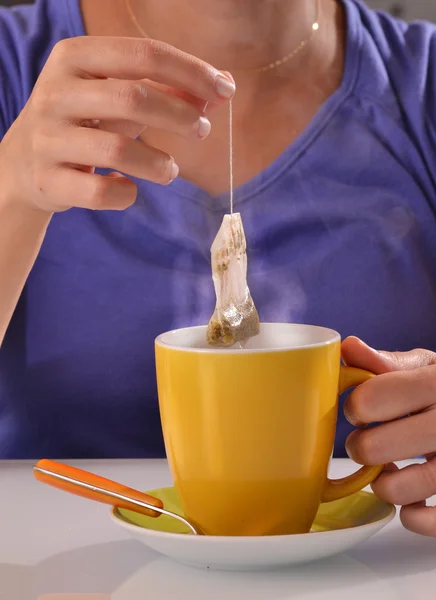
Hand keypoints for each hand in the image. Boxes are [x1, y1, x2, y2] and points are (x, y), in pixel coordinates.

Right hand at [0, 36, 234, 213]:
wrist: (23, 165)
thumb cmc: (85, 122)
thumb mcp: (118, 97)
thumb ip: (168, 90)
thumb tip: (224, 87)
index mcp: (75, 58)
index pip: (144, 54)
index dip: (190, 72)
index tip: (224, 90)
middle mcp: (56, 93)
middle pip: (132, 98)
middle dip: (179, 116)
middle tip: (203, 130)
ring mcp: (48, 139)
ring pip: (117, 150)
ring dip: (158, 164)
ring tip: (170, 171)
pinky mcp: (49, 180)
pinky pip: (100, 192)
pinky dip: (126, 194)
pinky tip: (129, 189)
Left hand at [341, 337, 435, 536]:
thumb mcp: (428, 367)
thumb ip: (388, 362)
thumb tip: (348, 347)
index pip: (373, 397)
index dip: (356, 406)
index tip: (359, 410)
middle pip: (379, 447)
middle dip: (361, 448)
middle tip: (363, 443)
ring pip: (403, 489)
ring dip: (383, 484)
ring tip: (387, 470)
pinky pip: (433, 523)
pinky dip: (413, 517)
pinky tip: (413, 499)